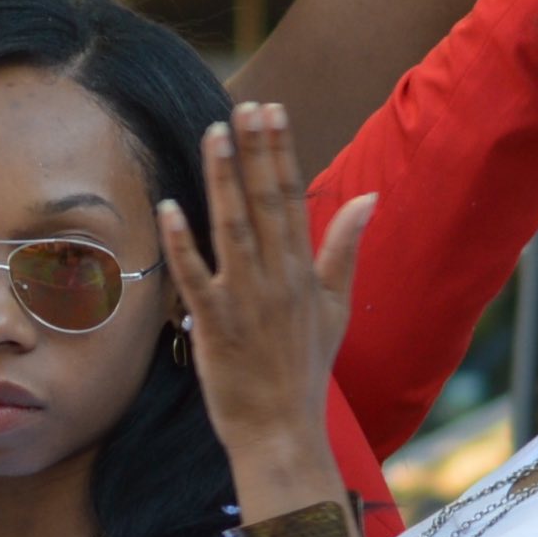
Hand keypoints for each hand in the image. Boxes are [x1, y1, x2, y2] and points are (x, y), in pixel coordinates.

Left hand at [159, 107, 366, 523]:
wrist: (282, 431)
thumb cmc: (304, 369)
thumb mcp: (337, 307)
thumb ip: (346, 248)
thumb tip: (368, 197)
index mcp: (303, 271)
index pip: (291, 198)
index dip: (279, 151)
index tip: (270, 110)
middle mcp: (277, 279)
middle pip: (265, 203)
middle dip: (255, 151)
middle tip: (244, 105)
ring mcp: (245, 301)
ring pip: (232, 229)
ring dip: (222, 180)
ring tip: (212, 134)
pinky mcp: (214, 326)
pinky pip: (195, 278)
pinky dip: (182, 244)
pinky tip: (169, 209)